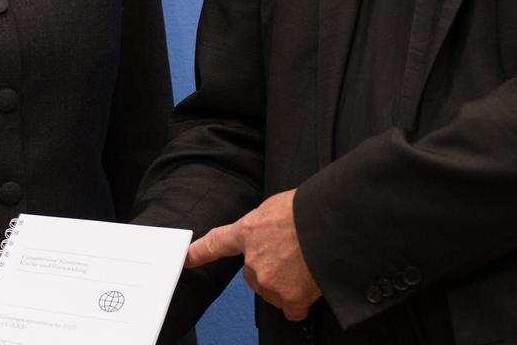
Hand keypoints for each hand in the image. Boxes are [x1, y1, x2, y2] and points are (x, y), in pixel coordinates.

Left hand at [186, 188, 321, 320]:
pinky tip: (310, 287)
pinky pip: (292, 309)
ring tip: (306, 265)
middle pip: (253, 275)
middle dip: (269, 270)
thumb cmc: (308, 210)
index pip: (216, 243)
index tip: (186, 259)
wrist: (331, 224)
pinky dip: (300, 302)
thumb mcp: (276, 207)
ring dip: (287, 284)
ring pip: (273, 292)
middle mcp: (253, 260)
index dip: (199, 253)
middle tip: (292, 256)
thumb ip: (265, 226)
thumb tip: (272, 236)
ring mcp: (270, 281)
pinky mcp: (289, 298)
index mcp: (247, 231)